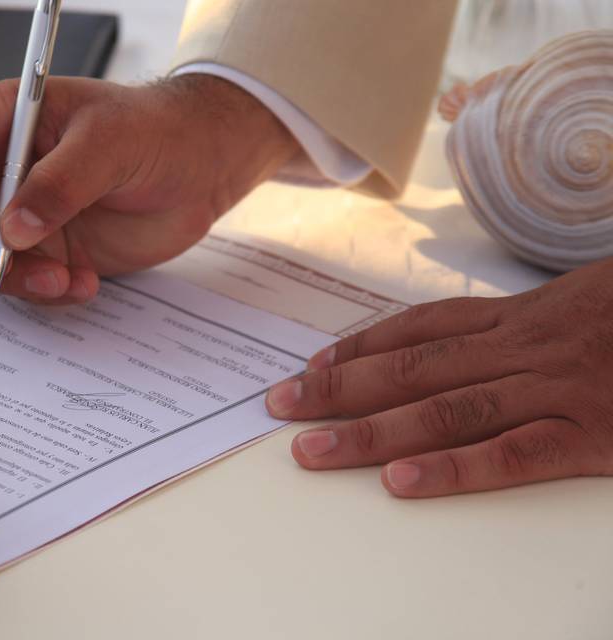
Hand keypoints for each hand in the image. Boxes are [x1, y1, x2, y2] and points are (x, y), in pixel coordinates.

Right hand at [0, 75, 297, 303]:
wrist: (199, 173)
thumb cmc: (156, 133)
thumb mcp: (112, 141)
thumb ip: (61, 182)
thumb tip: (10, 230)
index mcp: (2, 119)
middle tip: (1, 260)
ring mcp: (12, 214)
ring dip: (10, 277)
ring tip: (65, 278)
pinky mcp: (39, 253)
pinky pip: (15, 283)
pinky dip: (42, 294)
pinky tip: (85, 284)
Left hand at [266, 259, 612, 496]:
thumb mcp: (579, 298)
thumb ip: (520, 321)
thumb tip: (459, 343)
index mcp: (520, 315)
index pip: (418, 329)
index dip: (358, 348)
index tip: (309, 368)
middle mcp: (523, 347)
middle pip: (410, 369)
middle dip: (337, 390)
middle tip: (277, 408)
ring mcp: (555, 390)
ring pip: (442, 410)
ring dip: (368, 431)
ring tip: (311, 450)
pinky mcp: (592, 435)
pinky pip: (510, 454)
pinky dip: (452, 468)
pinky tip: (399, 482)